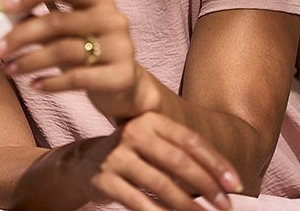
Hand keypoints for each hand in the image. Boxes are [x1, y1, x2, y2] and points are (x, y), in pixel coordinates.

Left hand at [0, 0, 158, 120]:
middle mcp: (113, 18)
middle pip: (58, 20)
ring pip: (64, 51)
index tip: (2, 6)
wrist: (126, 87)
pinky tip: (34, 85)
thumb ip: (40, 19)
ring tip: (8, 70)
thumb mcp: (67, 31)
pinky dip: (50, 82)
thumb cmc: (88, 51)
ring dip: (29, 61)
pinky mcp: (121, 76)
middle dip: (20, 35)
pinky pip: (77, 79)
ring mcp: (121, 47)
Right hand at [89, 113, 241, 210]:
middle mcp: (133, 133)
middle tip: (226, 206)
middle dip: (207, 186)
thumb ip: (182, 154)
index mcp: (150, 120)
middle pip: (178, 161)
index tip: (236, 185)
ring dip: (189, 206)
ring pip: (161, 185)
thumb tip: (224, 183)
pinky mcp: (105, 179)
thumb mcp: (154, 144)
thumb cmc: (133, 154)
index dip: (216, 162)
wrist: (86, 162)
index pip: (190, 140)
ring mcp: (117, 156)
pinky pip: (139, 202)